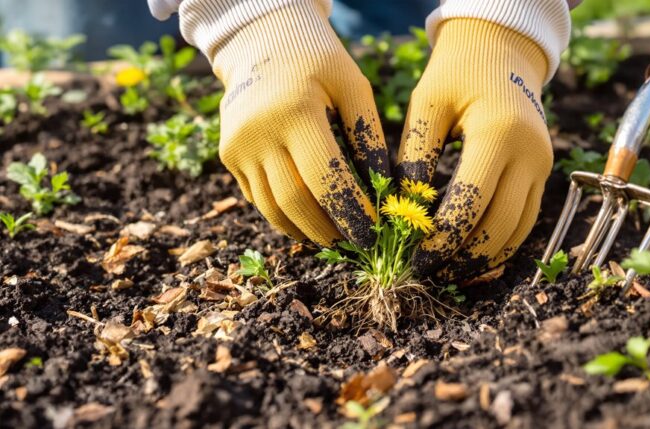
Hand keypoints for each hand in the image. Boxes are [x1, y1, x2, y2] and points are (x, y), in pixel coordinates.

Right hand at [193, 1, 388, 247]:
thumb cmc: (318, 61)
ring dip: (305, 232)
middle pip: (295, 202)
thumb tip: (383, 189)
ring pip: (272, 208)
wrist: (260, 41)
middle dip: (328, 231)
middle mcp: (259, 134)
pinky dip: (285, 217)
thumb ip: (369, 136)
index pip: (326, 179)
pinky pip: (258, 198)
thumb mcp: (353, 86)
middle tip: (357, 246)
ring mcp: (238, 147)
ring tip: (335, 241)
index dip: (351, 212)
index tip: (374, 233)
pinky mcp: (229, 156)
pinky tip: (309, 223)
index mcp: (295, 112)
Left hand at [396, 19, 553, 279]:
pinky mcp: (542, 175)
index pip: (472, 202)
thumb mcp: (427, 105)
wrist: (501, 51)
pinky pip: (525, 223)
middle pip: (500, 226)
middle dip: (462, 257)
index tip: (412, 258)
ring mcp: (542, 167)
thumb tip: (402, 212)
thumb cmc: (455, 74)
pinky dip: (500, 246)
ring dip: (483, 259)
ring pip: (518, 232)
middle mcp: (530, 154)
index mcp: (500, 133)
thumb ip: (414, 156)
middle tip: (425, 272)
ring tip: (445, 273)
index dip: (443, 238)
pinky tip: (471, 259)